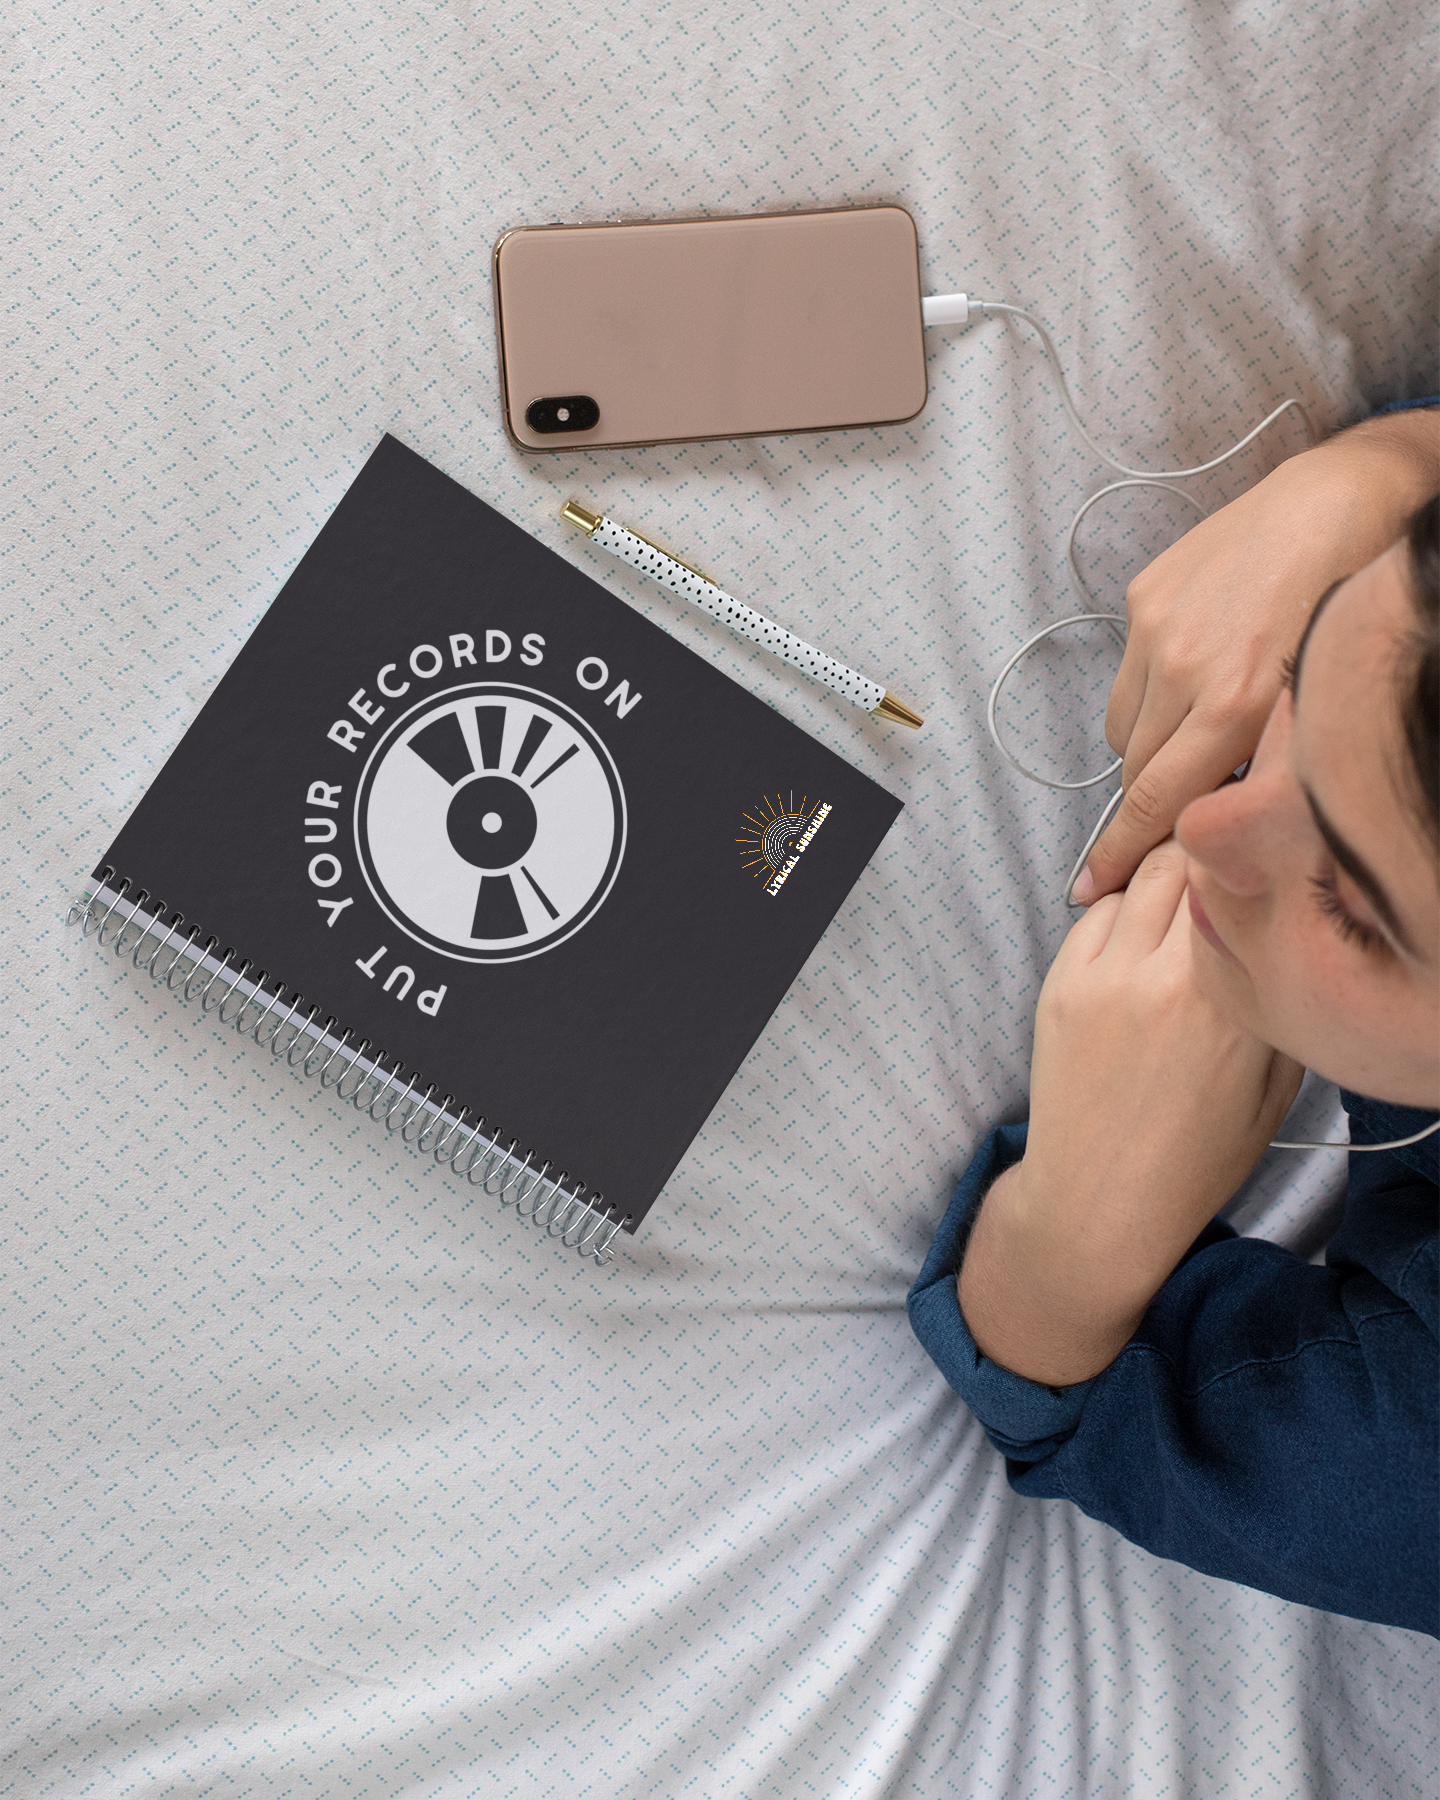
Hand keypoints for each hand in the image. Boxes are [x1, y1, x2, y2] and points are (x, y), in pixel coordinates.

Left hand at [960, 841, 1302, 1386]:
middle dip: (1204, 857)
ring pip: (1137, 879)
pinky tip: (1135, 952)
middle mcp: (1165, 977)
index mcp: (1232, 999)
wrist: (1101, 1200)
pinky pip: (1094, 916)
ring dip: (1160, 882)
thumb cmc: (1198, 1153)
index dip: (1248, 859)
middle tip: (1217, 880)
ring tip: (1177, 919)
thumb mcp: (1276, 1083)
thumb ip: (1279, 994)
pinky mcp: (1059, 985)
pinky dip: (1117, 916)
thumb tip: (1279, 923)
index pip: (1238, 876)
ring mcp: (1103, 978)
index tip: (1256, 867)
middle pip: (1183, 858)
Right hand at [1077, 411, 1439, 901]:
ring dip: (1148, 747)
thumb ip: (1258, 762)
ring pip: (1123, 728)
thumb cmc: (1349, 605)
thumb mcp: (1312, 704)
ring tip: (1195, 730)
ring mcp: (1158, 628)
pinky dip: (1152, 693)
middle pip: (1136, 770)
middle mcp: (1185, 666)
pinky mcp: (1144, 596)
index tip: (1088, 887)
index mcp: (1235, 702)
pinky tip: (1196, 671)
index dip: (1120, 852)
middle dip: (1149, 800)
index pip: (1157, 801)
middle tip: (1168, 816)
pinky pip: (1127, 676)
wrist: (1343, 498)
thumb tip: (1218, 814)